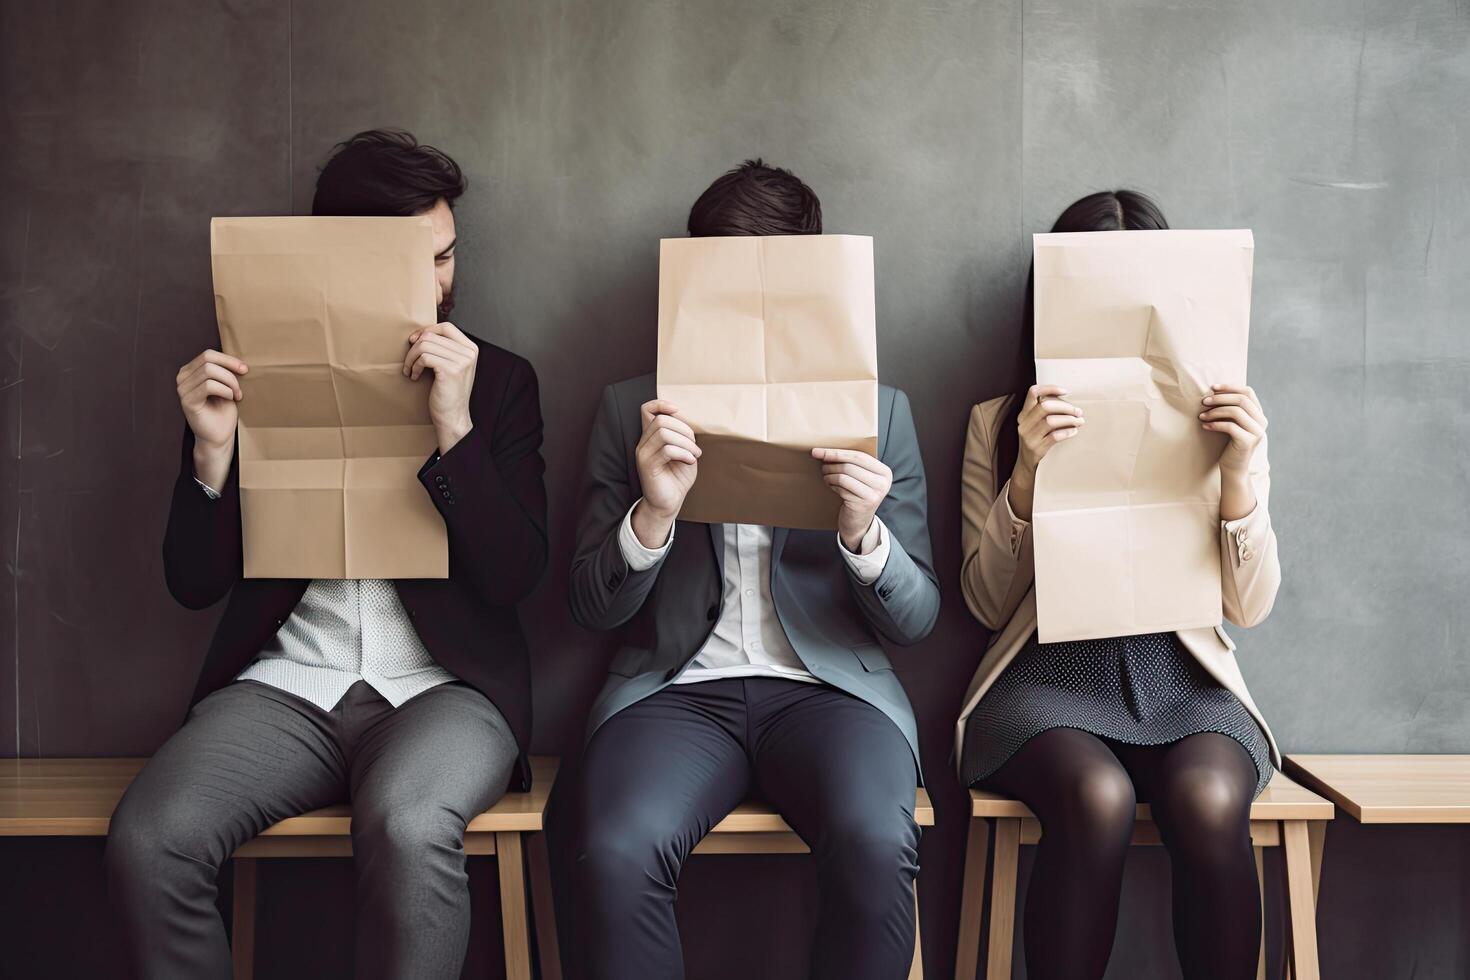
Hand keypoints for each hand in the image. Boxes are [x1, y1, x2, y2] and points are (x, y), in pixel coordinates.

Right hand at [176, 349, 246, 489]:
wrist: (219, 436)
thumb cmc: (223, 411)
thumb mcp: (226, 385)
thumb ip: (225, 370)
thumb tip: (238, 359)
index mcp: (190, 372)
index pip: (208, 354)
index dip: (228, 360)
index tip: (245, 369)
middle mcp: (182, 378)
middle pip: (208, 360)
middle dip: (230, 372)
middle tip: (240, 388)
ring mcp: (182, 389)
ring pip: (210, 371)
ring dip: (230, 382)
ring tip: (237, 395)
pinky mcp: (187, 401)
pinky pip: (208, 385)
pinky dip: (225, 390)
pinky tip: (230, 399)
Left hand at [404, 321, 477, 451]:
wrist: (453, 417)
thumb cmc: (448, 393)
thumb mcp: (451, 366)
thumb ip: (444, 349)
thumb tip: (421, 333)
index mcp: (471, 349)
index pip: (446, 327)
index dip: (427, 330)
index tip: (415, 342)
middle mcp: (469, 353)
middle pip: (432, 335)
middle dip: (414, 347)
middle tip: (409, 361)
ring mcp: (461, 361)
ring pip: (425, 345)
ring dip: (411, 357)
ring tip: (411, 369)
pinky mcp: (450, 370)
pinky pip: (424, 357)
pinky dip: (414, 366)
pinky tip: (414, 376)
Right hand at [631, 400, 699, 547]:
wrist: (669, 503)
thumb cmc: (677, 478)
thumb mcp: (684, 451)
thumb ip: (682, 435)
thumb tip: (685, 420)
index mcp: (651, 437)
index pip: (646, 409)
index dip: (661, 404)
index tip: (677, 411)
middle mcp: (644, 443)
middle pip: (662, 420)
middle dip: (685, 430)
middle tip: (694, 446)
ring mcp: (643, 454)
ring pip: (664, 433)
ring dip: (686, 443)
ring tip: (694, 455)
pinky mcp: (647, 466)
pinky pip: (667, 450)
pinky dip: (683, 453)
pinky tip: (690, 461)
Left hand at [813, 447, 891, 552]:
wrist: (859, 523)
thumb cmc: (857, 495)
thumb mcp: (862, 479)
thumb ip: (853, 465)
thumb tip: (826, 451)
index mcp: (885, 472)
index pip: (859, 456)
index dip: (837, 452)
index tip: (819, 451)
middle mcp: (883, 483)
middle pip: (850, 465)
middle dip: (831, 462)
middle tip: (821, 464)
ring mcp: (874, 494)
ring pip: (843, 476)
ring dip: (829, 474)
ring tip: (825, 475)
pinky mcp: (862, 504)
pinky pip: (841, 488)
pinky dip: (832, 484)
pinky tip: (830, 485)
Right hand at [1008, 384, 1083, 520]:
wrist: (1025, 465)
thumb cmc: (1036, 440)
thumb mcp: (1035, 424)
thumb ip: (1045, 412)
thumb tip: (1070, 403)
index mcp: (1023, 414)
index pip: (1032, 392)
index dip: (1050, 388)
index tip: (1066, 391)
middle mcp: (1023, 424)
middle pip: (1045, 406)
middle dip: (1065, 407)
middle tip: (1078, 411)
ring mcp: (1028, 437)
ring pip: (1050, 421)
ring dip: (1069, 420)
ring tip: (1079, 421)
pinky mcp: (1035, 449)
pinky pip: (1054, 437)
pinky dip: (1067, 432)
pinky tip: (1074, 432)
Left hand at [1200, 384, 1265, 474]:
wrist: (1233, 467)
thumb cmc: (1229, 442)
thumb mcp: (1231, 422)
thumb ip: (1230, 408)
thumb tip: (1214, 390)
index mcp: (1259, 414)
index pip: (1248, 392)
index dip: (1230, 387)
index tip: (1212, 387)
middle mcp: (1261, 421)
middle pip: (1241, 400)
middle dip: (1220, 398)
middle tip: (1203, 402)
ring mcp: (1257, 431)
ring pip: (1236, 411)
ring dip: (1215, 411)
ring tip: (1201, 415)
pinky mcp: (1248, 441)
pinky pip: (1230, 426)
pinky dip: (1215, 424)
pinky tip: (1204, 426)